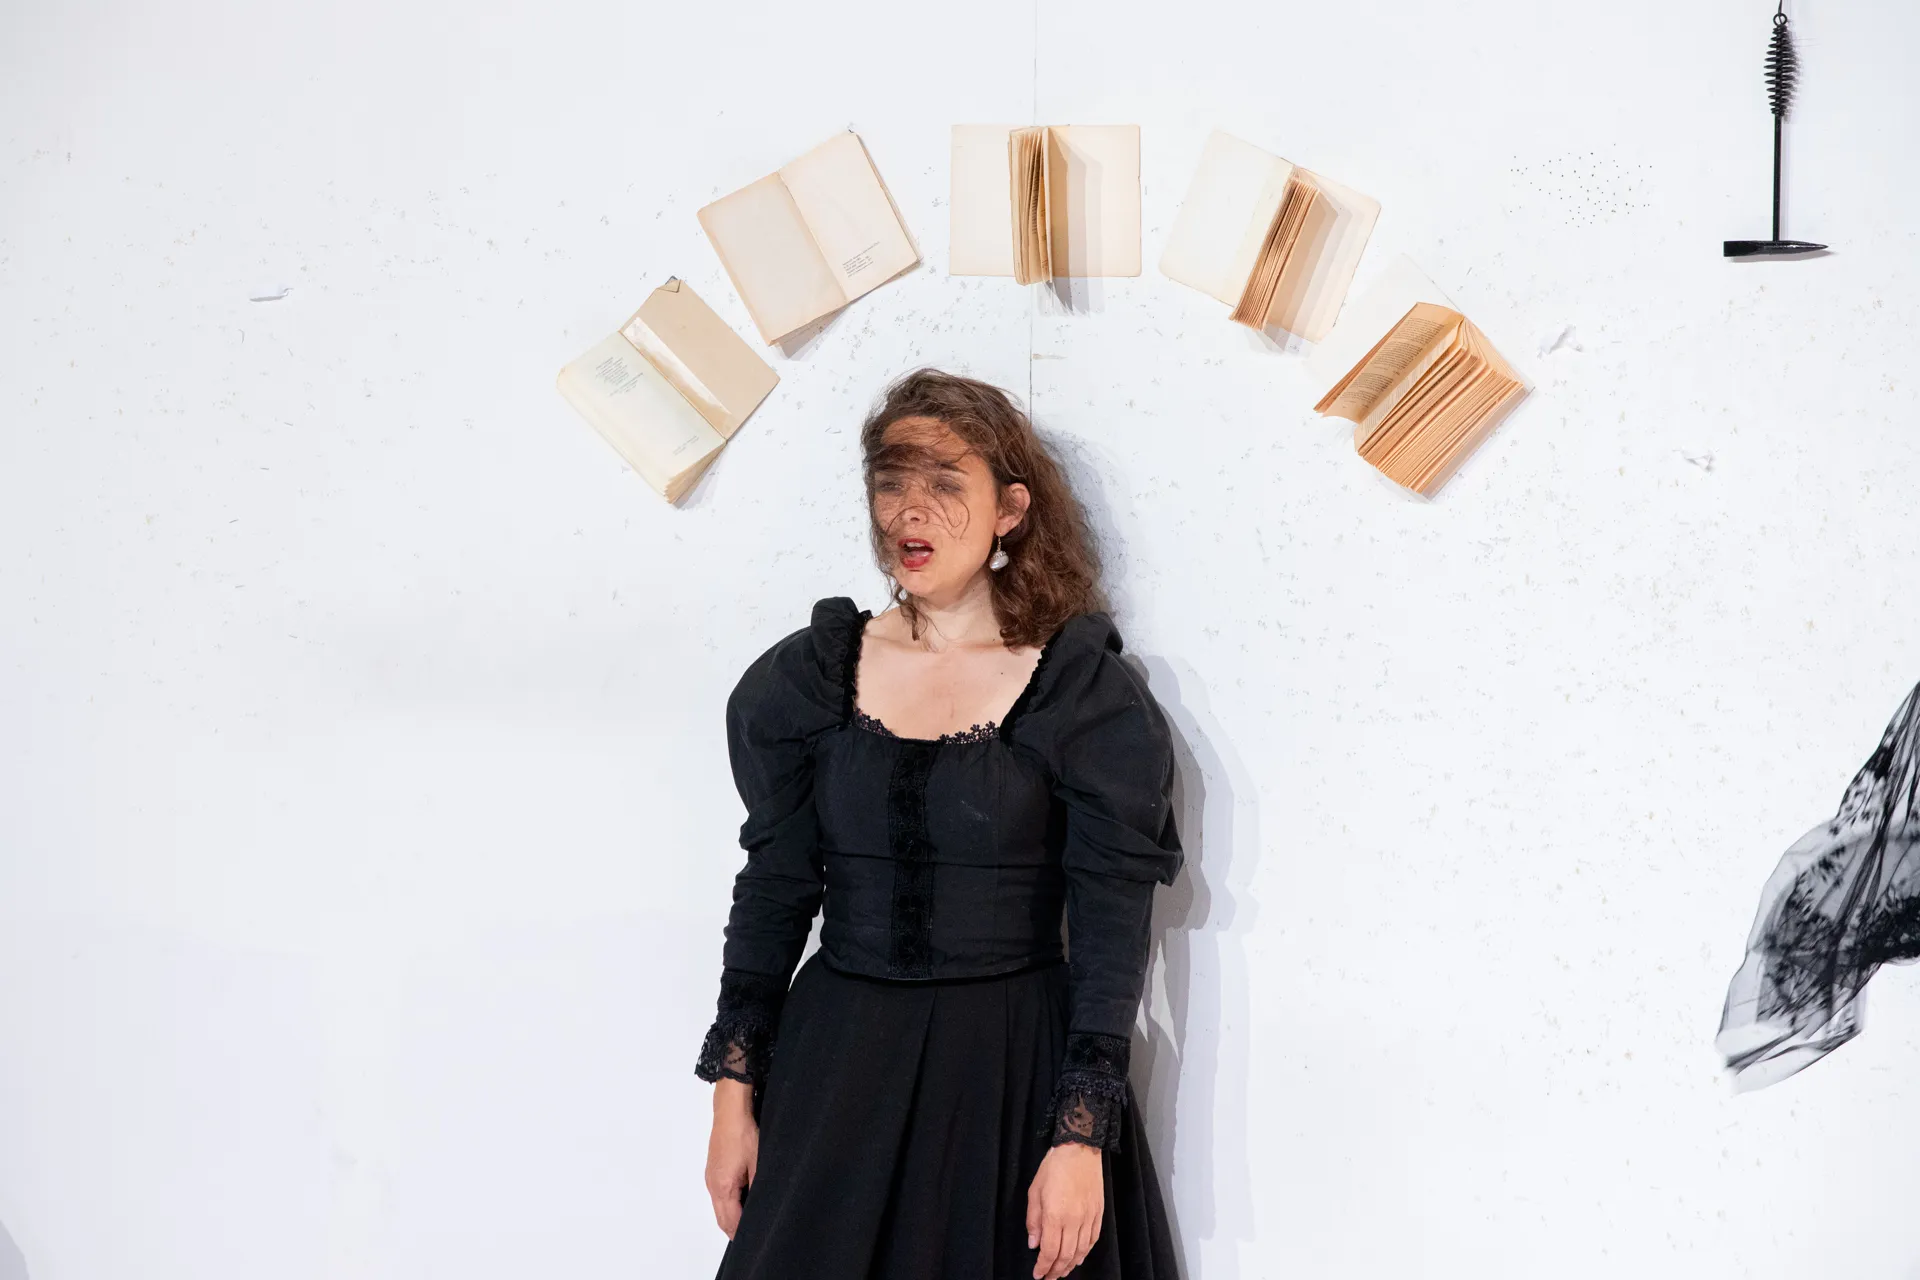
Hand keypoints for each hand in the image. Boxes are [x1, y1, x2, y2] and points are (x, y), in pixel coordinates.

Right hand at [705, 1080, 757, 1238]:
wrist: (730, 1111)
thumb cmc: (743, 1134)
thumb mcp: (759, 1164)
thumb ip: (759, 1189)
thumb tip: (762, 1209)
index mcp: (723, 1188)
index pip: (731, 1223)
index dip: (743, 1234)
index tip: (756, 1240)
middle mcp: (712, 1185)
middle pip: (722, 1219)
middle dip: (736, 1229)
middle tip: (754, 1235)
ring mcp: (710, 1177)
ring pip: (720, 1207)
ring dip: (732, 1215)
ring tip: (751, 1217)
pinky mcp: (713, 1169)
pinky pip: (719, 1194)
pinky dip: (729, 1202)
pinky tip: (744, 1198)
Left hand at [1026, 1142, 1103, 1278]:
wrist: (1079, 1149)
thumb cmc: (1053, 1168)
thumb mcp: (1034, 1191)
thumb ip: (1033, 1220)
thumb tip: (1033, 1244)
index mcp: (1055, 1215)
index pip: (1049, 1251)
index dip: (1043, 1267)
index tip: (1037, 1275)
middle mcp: (1073, 1220)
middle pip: (1066, 1256)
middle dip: (1056, 1271)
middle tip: (1048, 1278)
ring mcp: (1088, 1218)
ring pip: (1081, 1251)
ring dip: (1070, 1265)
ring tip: (1062, 1272)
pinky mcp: (1099, 1213)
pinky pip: (1093, 1240)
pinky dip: (1085, 1253)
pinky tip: (1078, 1258)